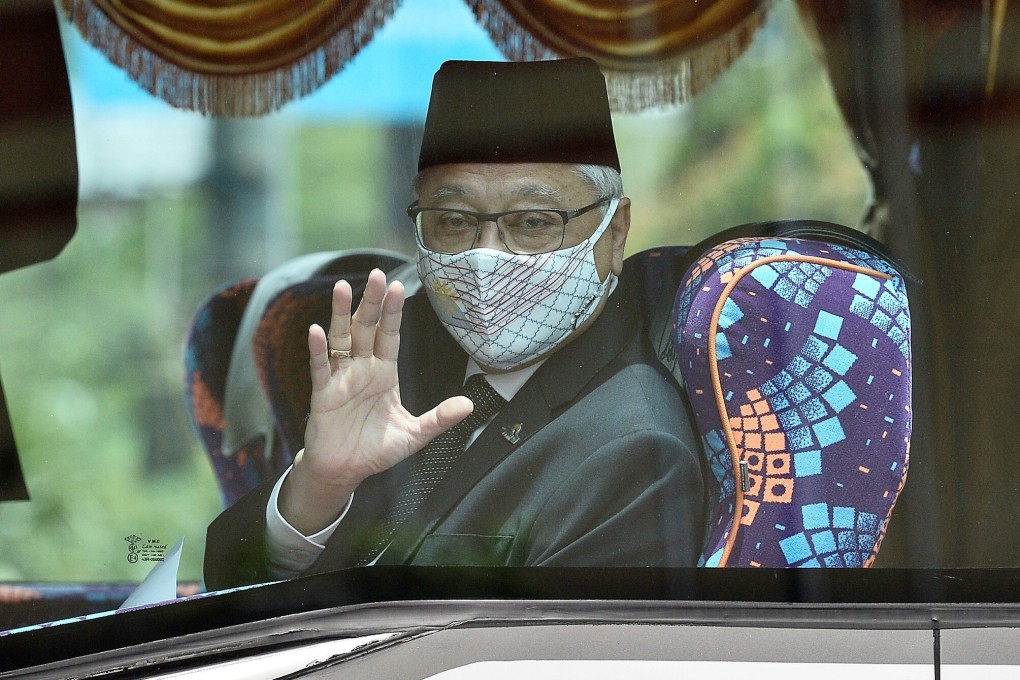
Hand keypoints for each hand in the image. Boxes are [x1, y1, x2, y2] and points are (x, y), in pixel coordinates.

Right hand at [279, 269, 472, 534]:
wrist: (345, 471)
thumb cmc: (376, 450)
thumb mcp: (414, 435)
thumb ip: (439, 419)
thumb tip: (469, 405)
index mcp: (385, 373)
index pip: (390, 336)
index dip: (392, 312)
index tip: (397, 286)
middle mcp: (362, 369)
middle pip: (366, 328)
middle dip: (371, 302)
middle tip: (376, 274)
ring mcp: (341, 378)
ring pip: (341, 339)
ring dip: (340, 314)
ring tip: (342, 287)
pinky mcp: (323, 394)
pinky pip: (320, 368)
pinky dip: (319, 350)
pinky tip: (318, 331)